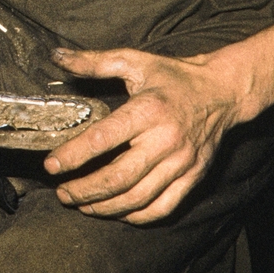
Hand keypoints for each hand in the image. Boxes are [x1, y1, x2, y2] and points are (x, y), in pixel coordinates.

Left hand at [43, 47, 243, 223]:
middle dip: (85, 190)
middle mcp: (166, 140)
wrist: (223, 91)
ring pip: (138, 198)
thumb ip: (94, 62)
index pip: (103, 139)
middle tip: (62, 193)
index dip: (73, 155)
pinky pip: (162, 207)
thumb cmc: (173, 76)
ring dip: (105, 207)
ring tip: (82, 204)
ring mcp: (182, 163)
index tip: (51, 166)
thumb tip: (57, 56)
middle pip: (119, 177)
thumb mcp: (134, 61)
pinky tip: (116, 211)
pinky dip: (136, 215)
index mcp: (147, 110)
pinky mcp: (193, 177)